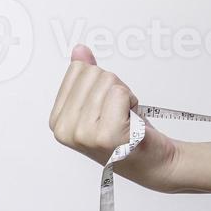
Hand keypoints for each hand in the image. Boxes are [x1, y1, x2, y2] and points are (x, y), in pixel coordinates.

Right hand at [48, 44, 179, 192]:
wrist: (153, 161)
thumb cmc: (127, 132)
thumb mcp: (100, 101)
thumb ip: (86, 75)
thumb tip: (79, 50)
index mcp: (57, 120)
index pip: (78, 71)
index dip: (101, 82)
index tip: (107, 105)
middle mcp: (65, 129)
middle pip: (94, 74)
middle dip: (114, 88)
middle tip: (120, 113)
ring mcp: (84, 134)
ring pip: (109, 82)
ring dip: (126, 97)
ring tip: (126, 119)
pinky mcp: (107, 135)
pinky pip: (120, 93)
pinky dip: (132, 102)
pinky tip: (132, 123)